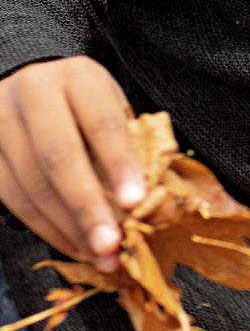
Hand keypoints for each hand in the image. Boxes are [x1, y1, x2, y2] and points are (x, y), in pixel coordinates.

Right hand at [0, 58, 145, 270]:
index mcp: (77, 76)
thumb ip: (129, 139)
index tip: (137, 201)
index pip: (102, 123)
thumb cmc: (84, 101)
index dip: (120, 164)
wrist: (30, 87)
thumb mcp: (111, 102)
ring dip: (68, 228)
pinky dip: (47, 229)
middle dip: (88, 206)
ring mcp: (1, 124)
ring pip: (31, 186)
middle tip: (112, 244)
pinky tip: (74, 244)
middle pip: (59, 157)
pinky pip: (13, 200)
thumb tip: (152, 194)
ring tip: (99, 254)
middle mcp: (33, 94)